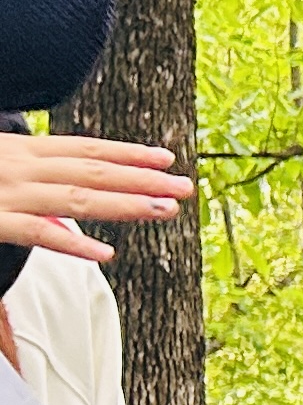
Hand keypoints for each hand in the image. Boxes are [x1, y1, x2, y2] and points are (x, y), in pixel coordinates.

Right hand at [0, 132, 193, 263]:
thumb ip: (28, 179)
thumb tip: (61, 219)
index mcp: (21, 151)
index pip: (85, 150)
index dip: (128, 154)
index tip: (166, 159)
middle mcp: (22, 169)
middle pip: (93, 173)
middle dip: (142, 179)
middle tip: (185, 187)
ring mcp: (9, 195)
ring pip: (76, 199)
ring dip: (125, 205)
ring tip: (166, 209)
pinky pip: (36, 234)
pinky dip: (71, 243)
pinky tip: (105, 254)